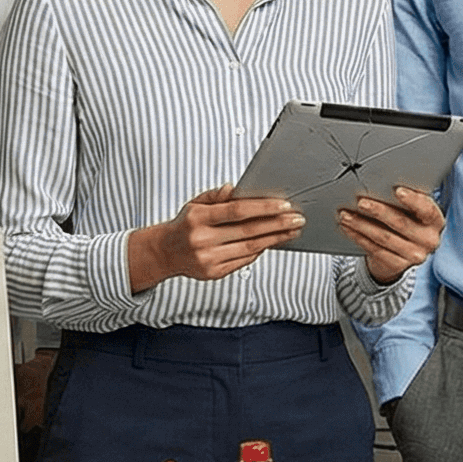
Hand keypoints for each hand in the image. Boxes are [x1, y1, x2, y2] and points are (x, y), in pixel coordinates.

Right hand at [126, 186, 302, 292]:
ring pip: (250, 248)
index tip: (284, 205)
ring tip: (292, 230)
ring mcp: (208, 259)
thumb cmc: (184, 225)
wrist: (164, 253)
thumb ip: (217, 196)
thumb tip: (237, 189)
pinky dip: (261, 250)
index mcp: (198, 218)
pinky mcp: (214, 273)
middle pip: (249, 231)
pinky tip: (273, 241)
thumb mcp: (195, 204)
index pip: (237, 211)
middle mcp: (202, 239)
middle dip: (277, 224)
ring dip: (275, 238)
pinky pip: (244, 260)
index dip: (263, 208)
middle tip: (298, 218)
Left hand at [339, 185, 443, 285]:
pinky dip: (358, 236)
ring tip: (346, 214)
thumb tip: (382, 183)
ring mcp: (414, 255)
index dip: (413, 200)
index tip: (397, 190)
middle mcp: (428, 240)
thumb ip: (406, 199)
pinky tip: (348, 228)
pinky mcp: (397, 265)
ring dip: (361, 224)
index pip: (427, 209)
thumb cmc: (407, 221)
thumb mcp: (412, 210)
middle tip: (361, 202)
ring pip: (383, 237)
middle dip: (378, 211)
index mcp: (435, 221)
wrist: (403, 252)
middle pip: (401, 223)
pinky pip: (374, 249)